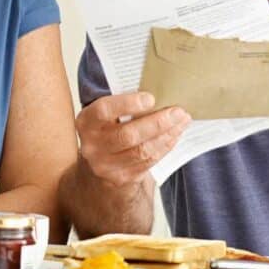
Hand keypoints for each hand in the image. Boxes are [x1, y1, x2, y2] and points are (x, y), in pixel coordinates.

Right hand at [76, 92, 190, 185]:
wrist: (100, 163)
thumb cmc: (109, 128)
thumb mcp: (107, 114)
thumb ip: (124, 103)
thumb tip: (158, 89)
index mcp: (86, 121)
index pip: (104, 110)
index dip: (128, 104)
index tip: (151, 98)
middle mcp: (92, 145)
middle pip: (128, 135)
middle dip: (158, 122)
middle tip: (179, 111)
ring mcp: (105, 166)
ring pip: (142, 151)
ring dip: (167, 135)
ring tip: (182, 121)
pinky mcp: (121, 178)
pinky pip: (148, 162)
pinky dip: (165, 147)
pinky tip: (174, 135)